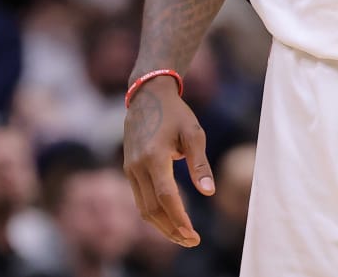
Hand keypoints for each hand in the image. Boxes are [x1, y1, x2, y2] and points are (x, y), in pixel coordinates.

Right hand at [123, 80, 213, 246]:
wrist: (147, 96)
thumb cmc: (175, 113)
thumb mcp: (194, 133)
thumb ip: (200, 164)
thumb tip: (209, 193)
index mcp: (154, 157)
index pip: (166, 197)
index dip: (180, 219)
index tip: (193, 234)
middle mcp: (137, 167)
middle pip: (152, 209)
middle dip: (172, 229)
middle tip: (192, 241)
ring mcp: (130, 169)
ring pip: (143, 208)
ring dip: (162, 226)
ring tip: (183, 236)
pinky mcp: (129, 170)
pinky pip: (140, 199)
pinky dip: (154, 213)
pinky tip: (170, 219)